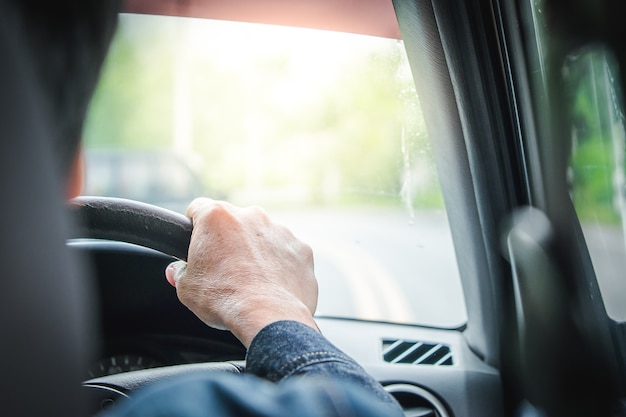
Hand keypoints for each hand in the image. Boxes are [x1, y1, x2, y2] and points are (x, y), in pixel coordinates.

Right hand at [165, 198, 318, 346]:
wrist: (268, 315)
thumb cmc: (224, 299)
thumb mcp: (186, 288)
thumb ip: (181, 273)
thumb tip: (177, 271)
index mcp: (218, 217)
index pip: (199, 209)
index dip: (195, 226)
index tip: (197, 241)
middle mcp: (251, 215)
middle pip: (235, 222)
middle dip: (229, 241)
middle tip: (224, 269)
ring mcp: (280, 230)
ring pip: (263, 236)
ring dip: (256, 252)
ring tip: (251, 281)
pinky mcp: (301, 248)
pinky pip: (286, 253)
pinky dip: (280, 265)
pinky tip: (272, 286)